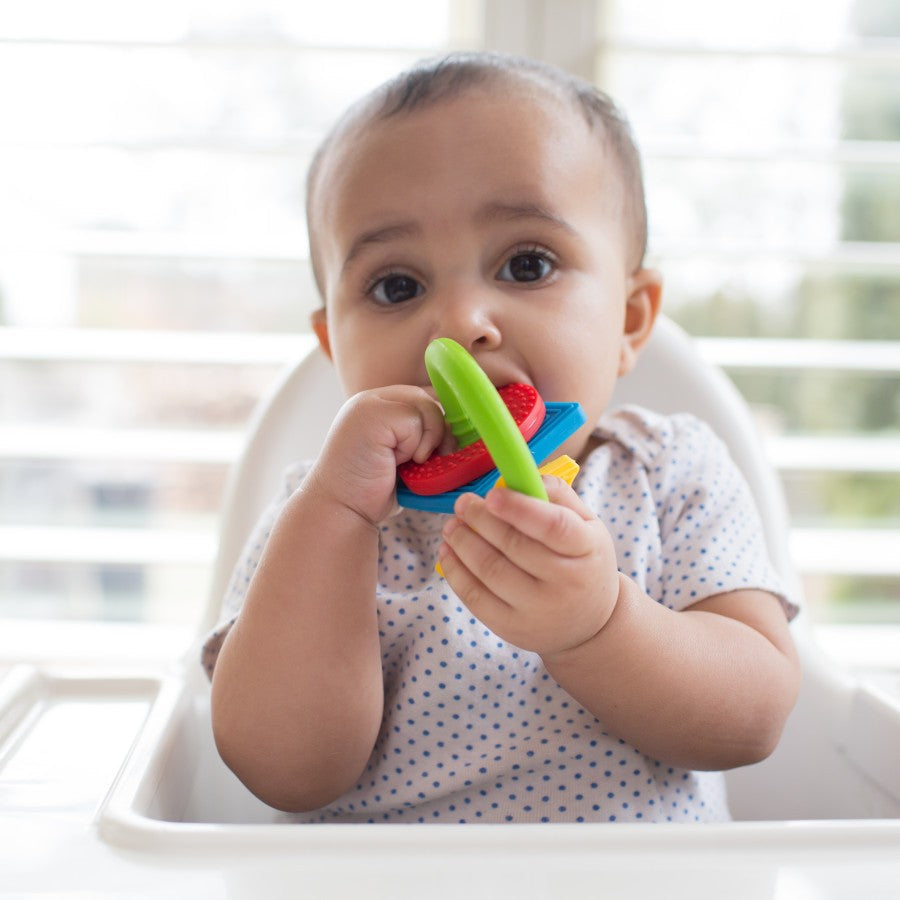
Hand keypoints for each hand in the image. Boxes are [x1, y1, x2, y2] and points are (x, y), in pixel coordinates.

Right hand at [307, 385, 446, 525]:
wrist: (340, 508)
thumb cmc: (370, 490)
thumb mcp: (402, 456)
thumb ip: (421, 436)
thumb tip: (458, 430)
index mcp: (379, 405)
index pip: (424, 398)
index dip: (437, 421)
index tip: (438, 450)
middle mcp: (373, 399)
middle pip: (429, 399)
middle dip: (437, 432)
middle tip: (425, 460)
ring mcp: (370, 404)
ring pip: (427, 407)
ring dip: (426, 441)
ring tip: (404, 462)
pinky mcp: (373, 414)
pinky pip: (416, 421)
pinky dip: (416, 446)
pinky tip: (397, 462)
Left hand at [437, 475, 619, 657]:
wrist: (589, 623)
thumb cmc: (583, 560)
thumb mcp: (587, 524)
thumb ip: (557, 495)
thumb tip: (515, 479)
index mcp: (587, 549)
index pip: (553, 526)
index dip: (518, 508)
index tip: (491, 494)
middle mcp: (565, 584)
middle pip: (514, 546)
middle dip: (480, 520)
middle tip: (463, 503)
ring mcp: (538, 611)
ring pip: (490, 571)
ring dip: (463, 543)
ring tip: (452, 525)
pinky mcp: (512, 629)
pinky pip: (475, 598)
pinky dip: (456, 571)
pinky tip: (448, 551)